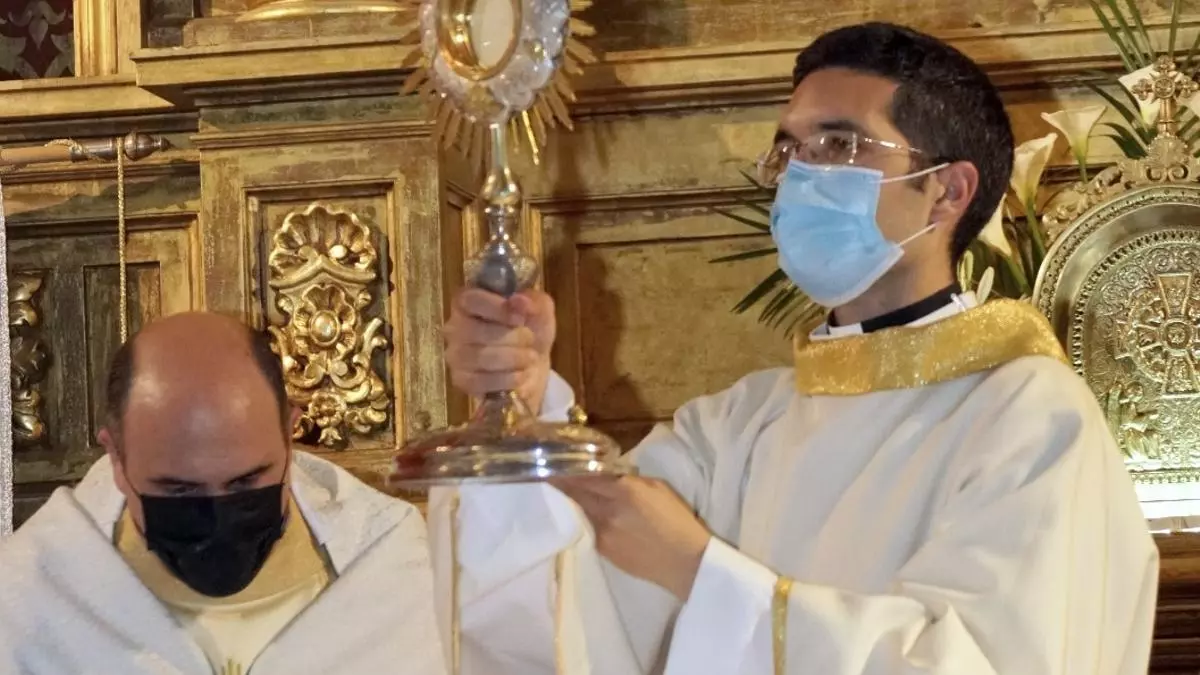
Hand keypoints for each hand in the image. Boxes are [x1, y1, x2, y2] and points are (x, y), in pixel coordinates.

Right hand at [443, 288, 556, 412]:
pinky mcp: (460, 380)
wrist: (534, 364)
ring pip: (480, 357)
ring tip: (529, 358)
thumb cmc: (532, 329)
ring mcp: (455, 354)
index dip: (497, 308)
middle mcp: (454, 326)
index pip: (471, 299)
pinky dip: (508, 379)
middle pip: (475, 330)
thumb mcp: (540, 310)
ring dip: (514, 358)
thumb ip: (533, 301)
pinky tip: (520, 375)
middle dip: (512, 337)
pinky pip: (480, 381)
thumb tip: (519, 300)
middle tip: (530, 340)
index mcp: (469, 300)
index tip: (520, 318)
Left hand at [552, 476, 710, 600]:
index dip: (567, 472)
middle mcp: (608, 511)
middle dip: (564, 485)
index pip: (585, 478)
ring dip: (579, 503)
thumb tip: (610, 475)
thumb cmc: (678, 520)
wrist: (685, 562)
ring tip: (576, 495)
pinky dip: (592, 521)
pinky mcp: (603, 550)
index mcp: (625, 491)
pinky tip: (600, 519)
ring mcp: (602, 533)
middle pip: (576, 495)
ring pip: (583, 512)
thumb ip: (630, 479)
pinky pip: (591, 529)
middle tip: (553, 476)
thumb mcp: (659, 488)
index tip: (553, 465)